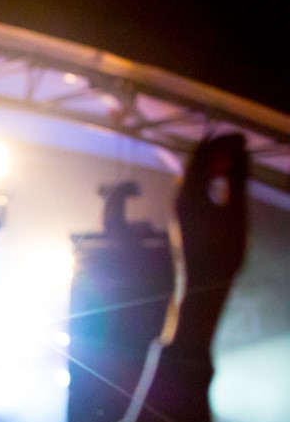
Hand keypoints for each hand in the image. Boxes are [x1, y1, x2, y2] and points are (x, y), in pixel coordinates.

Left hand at [173, 134, 247, 285]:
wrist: (201, 283)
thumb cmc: (223, 250)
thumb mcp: (237, 212)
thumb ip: (237, 179)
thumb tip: (240, 153)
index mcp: (190, 193)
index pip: (204, 155)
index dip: (224, 142)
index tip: (244, 138)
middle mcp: (178, 197)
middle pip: (195, 162)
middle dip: (218, 149)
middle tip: (242, 144)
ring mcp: (177, 208)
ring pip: (193, 175)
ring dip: (213, 163)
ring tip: (236, 159)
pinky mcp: (181, 217)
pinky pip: (192, 188)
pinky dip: (208, 178)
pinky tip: (223, 181)